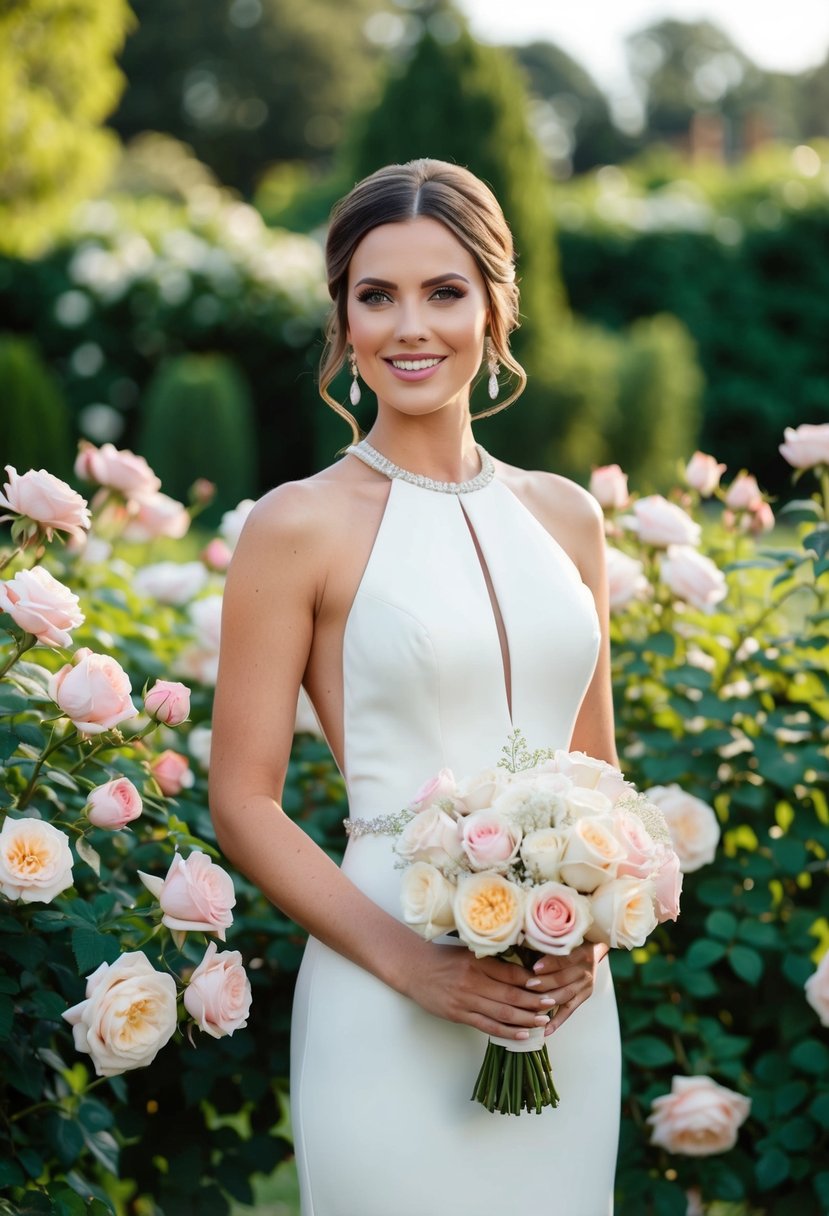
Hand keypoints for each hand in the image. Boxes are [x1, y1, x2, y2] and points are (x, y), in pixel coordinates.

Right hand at [403, 940, 553, 1040]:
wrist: (413, 969)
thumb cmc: (442, 958)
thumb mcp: (467, 952)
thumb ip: (490, 961)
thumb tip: (520, 970)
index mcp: (477, 962)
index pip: (511, 973)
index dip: (531, 981)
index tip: (547, 984)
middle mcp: (473, 981)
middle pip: (510, 995)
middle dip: (534, 1001)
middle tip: (552, 1004)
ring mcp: (465, 1000)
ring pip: (502, 1013)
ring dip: (525, 1019)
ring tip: (543, 1022)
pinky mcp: (458, 1015)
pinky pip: (486, 1026)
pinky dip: (506, 1032)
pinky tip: (521, 1035)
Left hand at [524, 942, 606, 1034]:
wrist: (594, 950)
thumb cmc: (571, 943)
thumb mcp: (565, 940)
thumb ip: (550, 944)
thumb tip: (524, 944)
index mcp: (582, 952)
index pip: (565, 959)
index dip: (550, 964)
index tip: (534, 968)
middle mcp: (586, 970)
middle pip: (563, 979)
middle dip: (544, 984)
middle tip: (528, 985)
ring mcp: (586, 985)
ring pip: (565, 995)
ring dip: (548, 1002)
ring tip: (532, 1008)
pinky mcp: (584, 997)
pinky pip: (569, 1010)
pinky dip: (557, 1021)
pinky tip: (546, 1030)